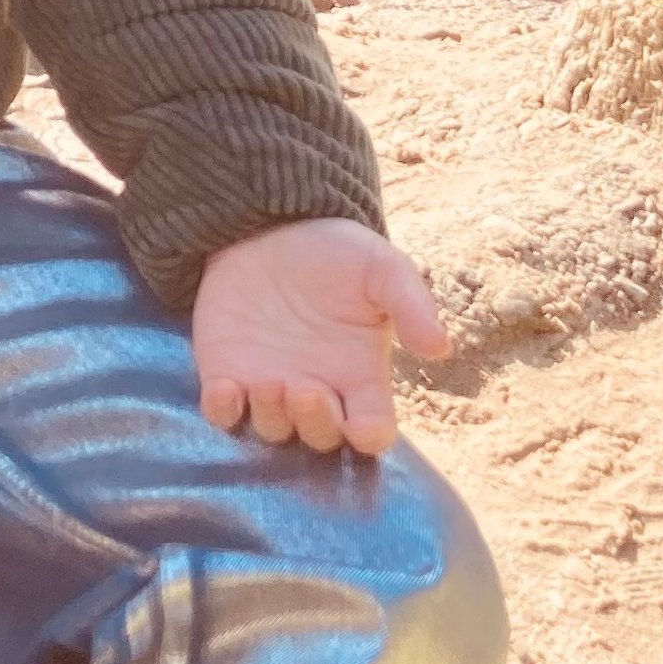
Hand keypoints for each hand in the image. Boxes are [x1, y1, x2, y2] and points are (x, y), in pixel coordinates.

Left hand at [192, 217, 448, 456]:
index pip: (373, 429)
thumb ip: (412, 304)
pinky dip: (222, 412)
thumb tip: (440, 348)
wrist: (270, 225)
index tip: (362, 427)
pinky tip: (226, 389)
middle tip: (305, 389)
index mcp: (360, 375)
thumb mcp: (381, 267)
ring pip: (273, 431)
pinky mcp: (227, 375)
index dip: (369, 437)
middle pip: (321, 438)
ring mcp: (270, 389)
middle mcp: (318, 391)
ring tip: (270, 381)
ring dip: (272, 416)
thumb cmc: (334, 251)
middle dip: (315, 424)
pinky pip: (222, 415)